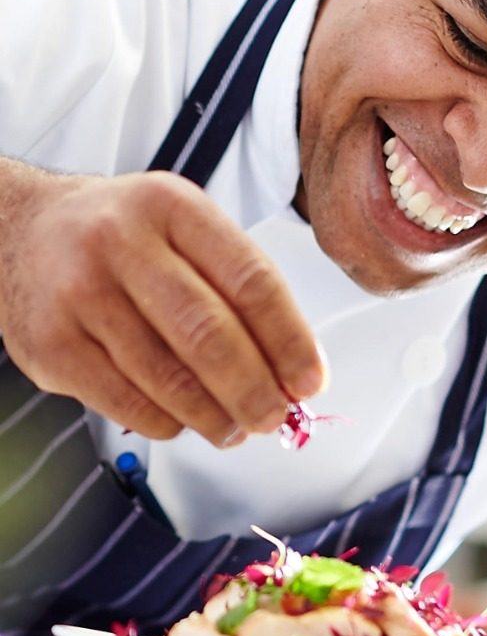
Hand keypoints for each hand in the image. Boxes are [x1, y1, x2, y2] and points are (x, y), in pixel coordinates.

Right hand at [0, 161, 325, 446]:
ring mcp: (79, 295)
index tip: (309, 380)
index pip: (249, 280)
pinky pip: (128, 404)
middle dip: (254, 391)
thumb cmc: (122, 238)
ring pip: (168, 379)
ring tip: (235, 429)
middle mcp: (120, 242)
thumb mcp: (181, 228)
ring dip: (215, 417)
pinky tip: (183, 422)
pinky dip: (168, 424)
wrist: (21, 231)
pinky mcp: (51, 347)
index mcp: (170, 206)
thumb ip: (236, 286)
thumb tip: (291, 371)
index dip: (289, 340)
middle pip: (208, 334)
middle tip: (275, 418)